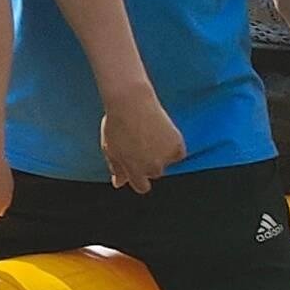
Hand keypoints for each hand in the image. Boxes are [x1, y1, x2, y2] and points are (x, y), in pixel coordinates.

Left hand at [99, 78, 181, 195]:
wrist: (131, 102)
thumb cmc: (116, 124)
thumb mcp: (110, 148)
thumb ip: (117, 168)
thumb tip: (119, 183)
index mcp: (134, 170)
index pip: (141, 187)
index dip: (138, 179)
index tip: (136, 168)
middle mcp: (152, 167)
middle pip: (154, 173)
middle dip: (148, 164)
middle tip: (140, 144)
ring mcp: (166, 156)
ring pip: (166, 162)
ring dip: (161, 155)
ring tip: (148, 136)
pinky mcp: (177, 143)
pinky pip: (179, 154)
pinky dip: (173, 149)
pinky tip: (163, 137)